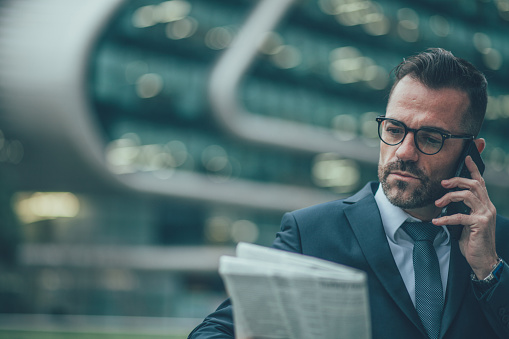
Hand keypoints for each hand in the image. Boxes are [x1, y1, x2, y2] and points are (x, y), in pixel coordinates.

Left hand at [432, 155, 498, 278]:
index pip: (480, 182)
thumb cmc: (473, 241)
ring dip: (449, 197)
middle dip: (457, 180)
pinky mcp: (480, 224)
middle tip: (443, 183)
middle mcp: (487, 207)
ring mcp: (485, 215)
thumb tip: (446, 202)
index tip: (466, 157)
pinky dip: (446, 218)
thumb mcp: (467, 222)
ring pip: (467, 196)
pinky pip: (460, 216)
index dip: (473, 169)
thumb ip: (462, 210)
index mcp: (485, 205)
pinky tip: (436, 222)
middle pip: (474, 184)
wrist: (484, 260)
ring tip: (438, 203)